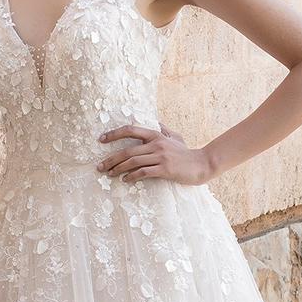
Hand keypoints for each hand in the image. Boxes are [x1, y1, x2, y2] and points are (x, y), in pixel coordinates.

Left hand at [96, 123, 212, 184]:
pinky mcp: (165, 169)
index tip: (101, 140)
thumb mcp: (175, 137)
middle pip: (127, 150)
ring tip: (109, 174)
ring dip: (118, 169)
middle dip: (111, 159)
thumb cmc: (186, 153)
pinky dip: (132, 176)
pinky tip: (126, 180)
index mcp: (156, 135)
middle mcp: (156, 143)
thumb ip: (163, 130)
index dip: (114, 134)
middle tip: (100, 166)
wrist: (202, 164)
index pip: (131, 130)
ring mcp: (160, 156)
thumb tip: (155, 121)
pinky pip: (144, 172)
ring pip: (133, 161)